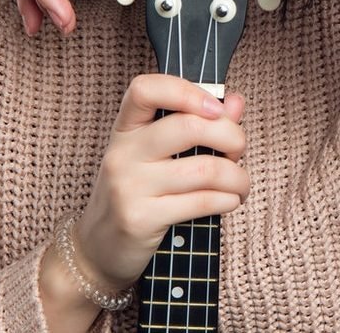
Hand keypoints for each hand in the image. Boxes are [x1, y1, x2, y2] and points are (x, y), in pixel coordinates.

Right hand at [71, 74, 248, 289]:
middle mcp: (123, 152)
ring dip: (237, 176)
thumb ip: (197, 122)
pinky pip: (200, 202)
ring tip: (240, 183)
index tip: (215, 107)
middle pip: (187, 127)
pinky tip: (230, 200)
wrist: (99, 249)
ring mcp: (129, 186)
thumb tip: (235, 102)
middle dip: (230, 136)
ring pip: (203, 169)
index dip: (185, 90)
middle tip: (238, 150)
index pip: (145, 89)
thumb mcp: (156, 154)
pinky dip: (227, 199)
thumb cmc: (136, 193)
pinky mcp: (141, 219)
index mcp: (126, 128)